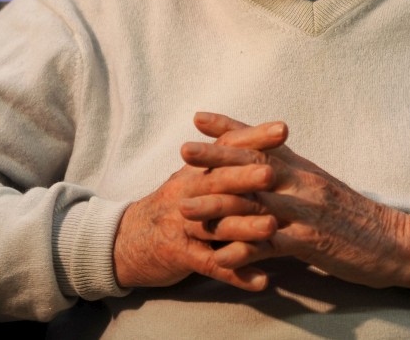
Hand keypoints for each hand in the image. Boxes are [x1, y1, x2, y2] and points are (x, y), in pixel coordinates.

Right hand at [112, 116, 286, 290]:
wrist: (127, 240)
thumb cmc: (171, 206)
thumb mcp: (189, 178)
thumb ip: (219, 161)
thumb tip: (258, 139)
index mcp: (194, 170)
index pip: (224, 147)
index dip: (252, 137)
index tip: (283, 128)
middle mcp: (187, 193)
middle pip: (217, 182)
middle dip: (244, 177)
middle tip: (270, 173)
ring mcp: (183, 225)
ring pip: (215, 225)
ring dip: (244, 227)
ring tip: (272, 227)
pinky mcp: (180, 256)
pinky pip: (210, 265)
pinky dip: (236, 274)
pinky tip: (262, 281)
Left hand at [182, 112, 409, 289]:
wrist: (393, 243)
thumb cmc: (353, 217)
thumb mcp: (321, 187)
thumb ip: (290, 175)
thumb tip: (260, 164)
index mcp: (303, 169)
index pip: (262, 141)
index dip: (230, 128)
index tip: (199, 117)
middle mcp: (303, 183)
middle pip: (253, 164)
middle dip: (216, 155)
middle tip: (183, 149)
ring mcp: (306, 212)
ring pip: (255, 202)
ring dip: (218, 204)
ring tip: (185, 206)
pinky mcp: (311, 242)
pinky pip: (270, 245)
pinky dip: (243, 250)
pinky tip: (219, 255)